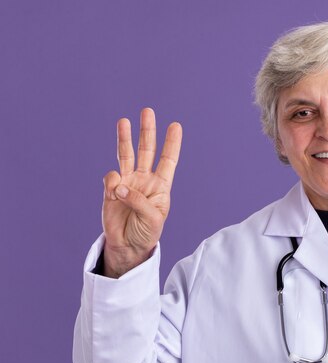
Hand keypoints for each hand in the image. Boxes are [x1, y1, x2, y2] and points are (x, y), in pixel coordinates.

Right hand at [101, 108, 181, 277]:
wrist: (127, 246)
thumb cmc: (146, 232)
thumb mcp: (152, 219)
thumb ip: (139, 201)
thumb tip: (121, 186)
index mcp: (161, 186)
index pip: (168, 161)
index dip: (172, 144)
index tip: (176, 126)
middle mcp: (144, 180)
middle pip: (146, 150)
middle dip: (147, 131)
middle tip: (147, 111)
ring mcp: (127, 182)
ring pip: (125, 155)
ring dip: (124, 138)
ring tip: (123, 121)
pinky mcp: (111, 189)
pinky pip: (111, 178)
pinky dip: (112, 184)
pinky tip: (115, 196)